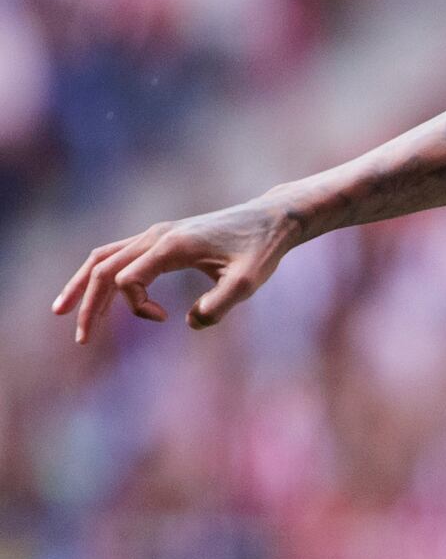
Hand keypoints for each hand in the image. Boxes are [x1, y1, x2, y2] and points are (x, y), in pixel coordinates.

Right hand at [52, 197, 298, 342]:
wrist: (272, 219)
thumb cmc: (262, 250)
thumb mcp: (249, 282)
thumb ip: (219, 306)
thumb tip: (190, 323)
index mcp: (171, 246)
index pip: (126, 279)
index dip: (136, 307)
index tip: (164, 318)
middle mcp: (155, 236)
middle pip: (103, 268)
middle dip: (88, 305)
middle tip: (81, 339)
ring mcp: (155, 234)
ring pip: (103, 257)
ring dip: (82, 285)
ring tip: (61, 311)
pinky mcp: (161, 237)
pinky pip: (119, 253)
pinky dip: (101, 272)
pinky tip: (95, 292)